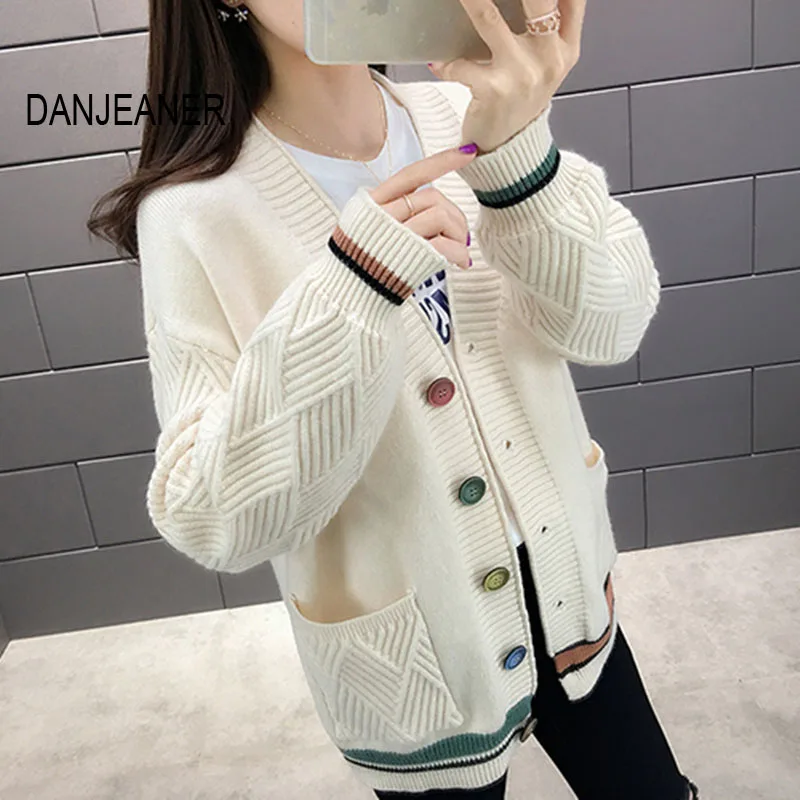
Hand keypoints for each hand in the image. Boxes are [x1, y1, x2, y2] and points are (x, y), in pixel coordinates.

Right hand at [368, 145, 477, 269]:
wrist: (346, 294)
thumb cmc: (358, 264)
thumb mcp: (365, 228)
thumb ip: (391, 213)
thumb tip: (431, 208)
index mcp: (373, 202)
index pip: (412, 174)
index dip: (442, 162)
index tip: (469, 153)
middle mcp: (383, 214)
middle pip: (432, 197)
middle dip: (454, 215)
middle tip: (460, 235)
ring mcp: (397, 234)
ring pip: (441, 217)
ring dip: (458, 234)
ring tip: (458, 250)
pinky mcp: (410, 255)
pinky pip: (445, 245)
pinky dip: (458, 253)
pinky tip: (461, 262)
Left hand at [428, 0, 585, 153]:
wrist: (511, 150)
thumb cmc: (522, 101)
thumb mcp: (548, 63)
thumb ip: (551, 25)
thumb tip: (532, 0)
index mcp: (566, 46)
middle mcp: (549, 57)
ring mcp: (522, 74)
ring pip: (490, 19)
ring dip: (470, 0)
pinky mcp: (494, 90)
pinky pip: (461, 64)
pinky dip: (445, 61)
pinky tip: (438, 60)